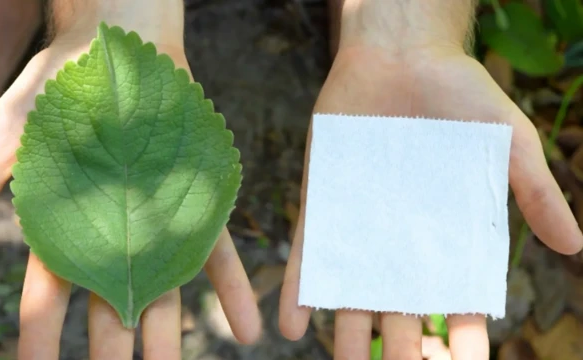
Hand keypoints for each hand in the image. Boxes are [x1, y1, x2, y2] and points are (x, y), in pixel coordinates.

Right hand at [0, 20, 260, 359]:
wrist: (115, 51)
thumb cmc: (57, 89)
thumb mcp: (10, 137)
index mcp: (63, 228)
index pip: (47, 299)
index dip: (41, 341)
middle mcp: (111, 235)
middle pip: (110, 306)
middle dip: (113, 354)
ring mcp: (155, 222)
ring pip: (163, 290)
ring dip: (170, 337)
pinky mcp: (193, 204)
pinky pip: (217, 252)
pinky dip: (231, 291)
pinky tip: (246, 330)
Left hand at [279, 45, 582, 358]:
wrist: (399, 53)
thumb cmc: (459, 92)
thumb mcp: (508, 141)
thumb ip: (535, 192)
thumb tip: (575, 247)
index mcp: (448, 233)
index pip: (457, 299)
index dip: (462, 337)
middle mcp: (401, 238)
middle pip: (400, 308)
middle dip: (401, 348)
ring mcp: (359, 224)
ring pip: (352, 291)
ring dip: (345, 334)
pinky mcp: (323, 203)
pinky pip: (308, 253)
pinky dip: (299, 289)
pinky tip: (292, 325)